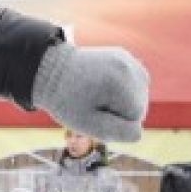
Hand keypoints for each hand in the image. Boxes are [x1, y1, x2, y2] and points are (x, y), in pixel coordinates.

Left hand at [31, 42, 149, 143]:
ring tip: (95, 94)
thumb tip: (139, 133)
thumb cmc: (66, 101)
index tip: (91, 110)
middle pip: (140, 107)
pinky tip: (102, 86)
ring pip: (139, 97)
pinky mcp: (126, 58)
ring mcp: (129, 60)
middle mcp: (130, 67)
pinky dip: (121, 90)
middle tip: (90, 102)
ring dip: (120, 102)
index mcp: (120, 83)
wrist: (50, 71)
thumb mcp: (88, 124)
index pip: (135, 118)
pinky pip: (134, 85)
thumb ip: (117, 132)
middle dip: (118, 111)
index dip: (114, 120)